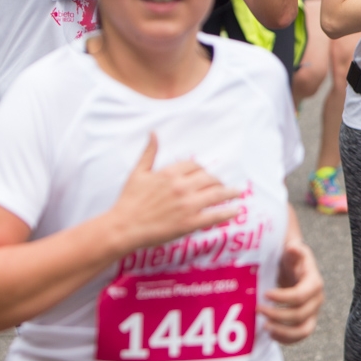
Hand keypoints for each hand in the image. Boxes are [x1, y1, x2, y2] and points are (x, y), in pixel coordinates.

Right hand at [105, 134, 241, 253]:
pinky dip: (228, 212)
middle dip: (217, 180)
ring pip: (216, 194)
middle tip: (222, 184)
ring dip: (230, 192)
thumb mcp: (138, 173)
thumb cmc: (128, 201)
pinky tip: (236, 210)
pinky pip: (214, 215)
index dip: (202, 170)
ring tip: (238, 192)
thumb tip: (153, 133)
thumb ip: (149, 153)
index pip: (195, 166)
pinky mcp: (189, 223)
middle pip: (208, 178)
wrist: (122, 228)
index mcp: (170, 173)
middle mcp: (181, 187)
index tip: (205, 174)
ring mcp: (187, 205)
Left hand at [261, 234, 324, 343]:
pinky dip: (285, 339)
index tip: (265, 294)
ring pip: (303, 331)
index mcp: (314, 283)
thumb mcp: (292, 251)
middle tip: (258, 310)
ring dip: (283, 332)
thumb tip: (293, 248)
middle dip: (277, 315)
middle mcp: (316, 300)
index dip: (282, 298)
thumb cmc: (291, 259)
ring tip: (265, 327)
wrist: (295, 268)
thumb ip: (294, 250)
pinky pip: (299, 337)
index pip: (300, 295)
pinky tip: (270, 334)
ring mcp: (313, 313)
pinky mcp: (306, 322)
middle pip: (300, 315)